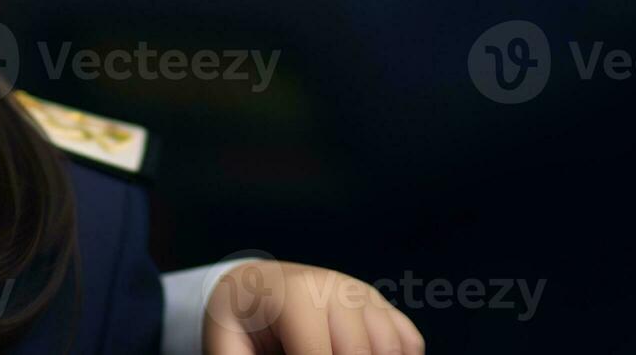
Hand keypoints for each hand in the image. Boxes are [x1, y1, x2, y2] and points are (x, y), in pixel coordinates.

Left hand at [203, 261, 424, 354]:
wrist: (254, 288)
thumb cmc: (238, 323)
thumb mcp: (226, 345)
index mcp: (293, 295)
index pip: (318, 354)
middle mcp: (334, 287)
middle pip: (360, 352)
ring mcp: (361, 293)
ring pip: (391, 348)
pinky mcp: (380, 305)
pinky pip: (409, 343)